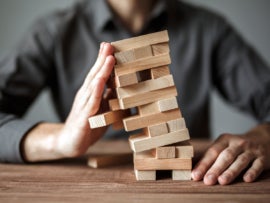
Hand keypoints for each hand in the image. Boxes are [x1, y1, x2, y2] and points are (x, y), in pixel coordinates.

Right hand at [22, 42, 114, 161]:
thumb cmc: (88, 126)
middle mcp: (86, 96)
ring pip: (93, 85)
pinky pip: (91, 103)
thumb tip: (122, 87)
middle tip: (109, 44)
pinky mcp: (83, 118)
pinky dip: (96, 91)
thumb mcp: (102, 110)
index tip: (111, 46)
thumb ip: (109, 98)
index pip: (97, 74)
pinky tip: (100, 81)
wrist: (70, 144)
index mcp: (91, 94)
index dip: (103, 60)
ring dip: (101, 70)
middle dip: (102, 59)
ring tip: (109, 57)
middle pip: (94, 75)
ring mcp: (83, 106)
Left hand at [192, 124, 269, 184]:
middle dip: (216, 169)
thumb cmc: (236, 147)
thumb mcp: (224, 146)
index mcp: (225, 139)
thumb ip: (212, 157)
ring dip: (231, 172)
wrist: (262, 139)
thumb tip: (195, 171)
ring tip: (222, 181)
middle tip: (207, 180)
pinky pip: (257, 165)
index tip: (195, 175)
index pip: (212, 152)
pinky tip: (246, 179)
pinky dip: (252, 172)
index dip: (204, 164)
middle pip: (225, 156)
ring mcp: (251, 150)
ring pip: (240, 161)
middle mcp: (237, 143)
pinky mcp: (262, 157)